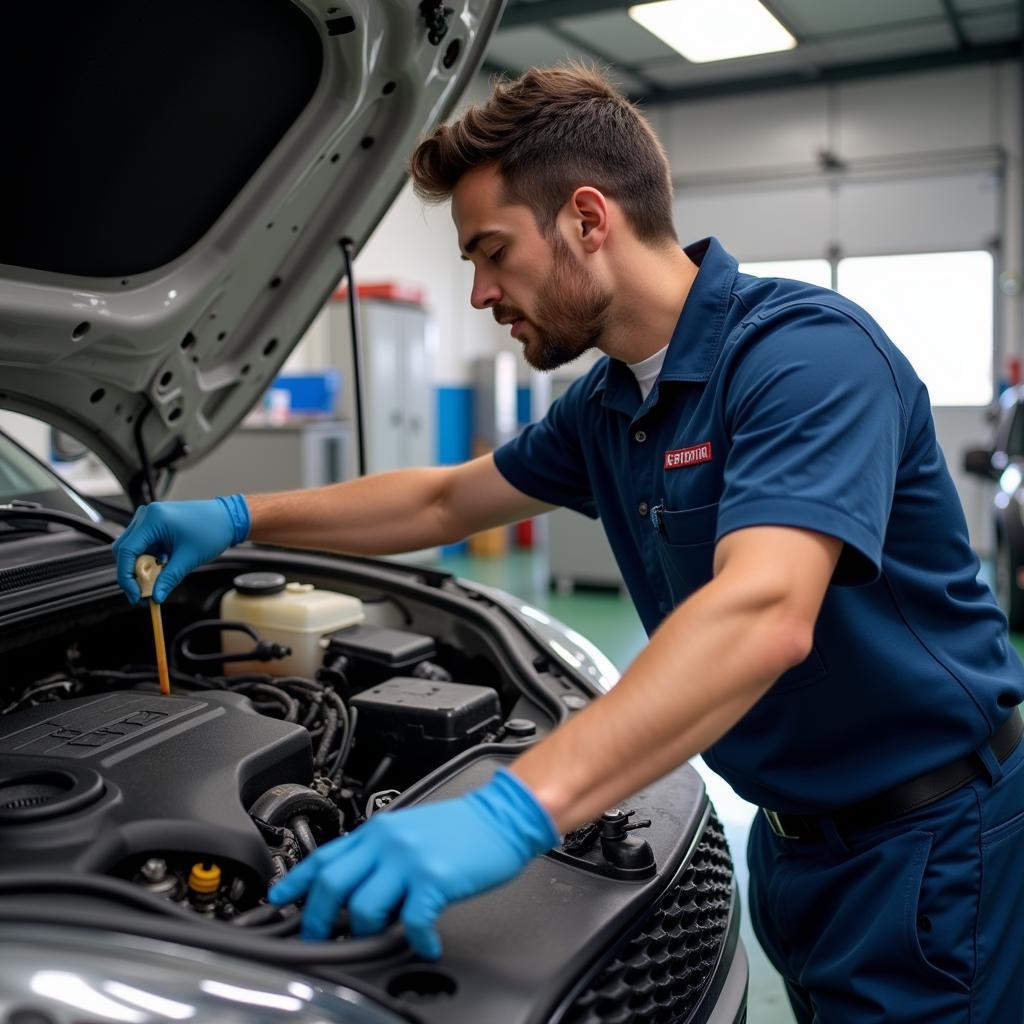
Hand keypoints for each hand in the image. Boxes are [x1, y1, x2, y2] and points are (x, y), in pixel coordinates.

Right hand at [111, 495, 249, 602]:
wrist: (227, 518)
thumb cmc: (212, 530)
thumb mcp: (189, 558)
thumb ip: (168, 579)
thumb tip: (155, 596)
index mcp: (153, 519)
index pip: (126, 551)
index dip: (127, 576)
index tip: (135, 595)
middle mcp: (147, 516)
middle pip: (124, 550)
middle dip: (131, 575)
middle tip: (142, 594)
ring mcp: (150, 519)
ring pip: (132, 549)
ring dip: (140, 568)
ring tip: (154, 584)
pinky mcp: (155, 525)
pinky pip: (142, 546)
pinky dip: (147, 561)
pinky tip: (159, 570)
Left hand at [267, 768, 559, 958]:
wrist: (503, 816)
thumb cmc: (464, 826)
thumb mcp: (411, 830)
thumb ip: (381, 851)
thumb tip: (358, 883)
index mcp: (378, 830)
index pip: (324, 854)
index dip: (296, 880)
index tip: (279, 898)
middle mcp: (386, 842)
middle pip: (331, 884)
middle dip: (317, 919)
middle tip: (318, 937)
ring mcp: (408, 860)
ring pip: (362, 907)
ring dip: (366, 932)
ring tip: (380, 938)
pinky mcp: (433, 879)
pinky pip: (410, 922)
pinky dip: (416, 940)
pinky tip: (426, 943)